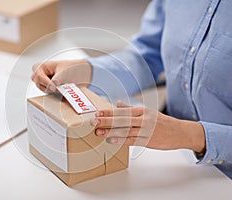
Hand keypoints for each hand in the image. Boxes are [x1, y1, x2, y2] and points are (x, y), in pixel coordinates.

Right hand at [31, 59, 91, 92]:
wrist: (78, 72)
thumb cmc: (70, 68)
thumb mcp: (64, 72)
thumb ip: (57, 78)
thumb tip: (53, 84)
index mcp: (42, 66)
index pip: (39, 76)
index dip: (47, 82)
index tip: (55, 87)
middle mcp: (40, 74)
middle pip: (39, 84)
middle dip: (49, 86)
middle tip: (59, 86)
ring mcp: (43, 82)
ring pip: (44, 90)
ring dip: (53, 90)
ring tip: (62, 85)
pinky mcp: (48, 88)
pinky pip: (48, 93)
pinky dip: (55, 92)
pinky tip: (61, 88)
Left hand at [91, 101, 205, 152]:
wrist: (180, 132)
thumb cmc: (163, 122)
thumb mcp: (147, 112)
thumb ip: (131, 109)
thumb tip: (117, 103)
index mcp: (142, 111)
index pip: (122, 111)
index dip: (109, 112)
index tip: (97, 112)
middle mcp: (143, 119)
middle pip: (122, 120)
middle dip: (106, 121)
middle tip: (94, 122)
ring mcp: (146, 130)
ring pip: (126, 130)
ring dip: (111, 132)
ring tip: (99, 132)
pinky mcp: (149, 141)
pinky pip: (133, 140)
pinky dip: (122, 140)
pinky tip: (112, 140)